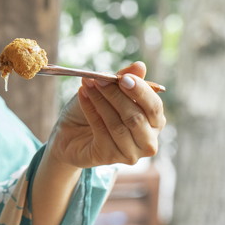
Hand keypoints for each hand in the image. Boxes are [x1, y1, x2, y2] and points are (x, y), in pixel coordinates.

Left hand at [49, 61, 165, 168]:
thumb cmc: (95, 110)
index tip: (123, 78)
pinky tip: (82, 96)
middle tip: (99, 79)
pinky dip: (91, 110)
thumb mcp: (108, 90)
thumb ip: (124, 80)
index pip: (154, 107)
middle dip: (116, 95)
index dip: (140, 91)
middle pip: (136, 117)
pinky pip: (101, 131)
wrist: (69, 132)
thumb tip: (140, 66)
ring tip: (88, 85)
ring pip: (118, 125)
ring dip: (101, 102)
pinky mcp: (110, 158)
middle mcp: (148, 141)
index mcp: (154, 122)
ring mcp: (130, 153)